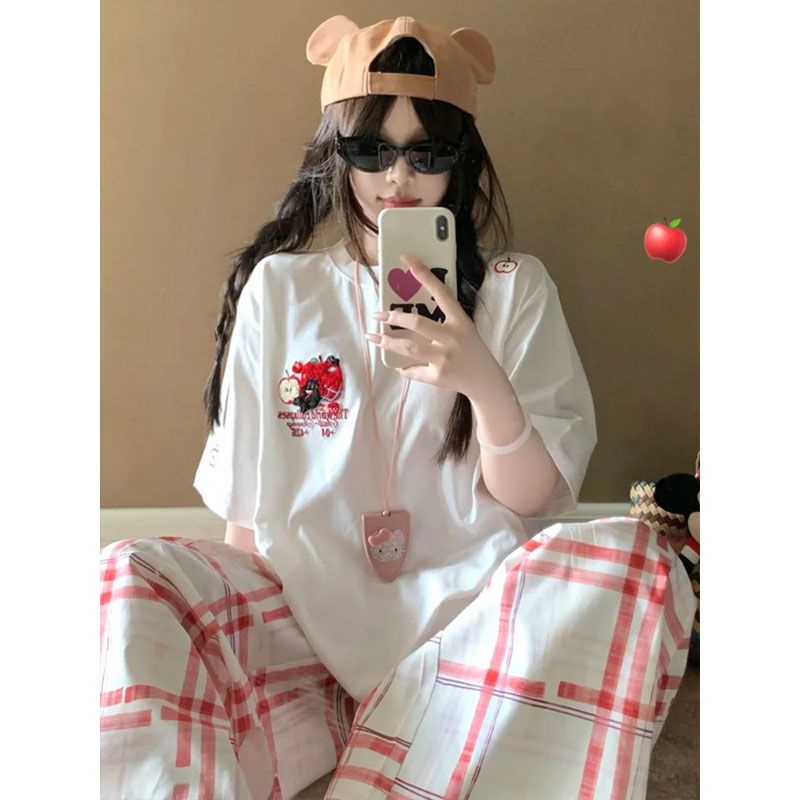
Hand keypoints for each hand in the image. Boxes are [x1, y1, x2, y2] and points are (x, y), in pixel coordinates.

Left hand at [366, 254, 503, 397]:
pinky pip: (413, 370)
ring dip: (387, 342)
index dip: (423, 275)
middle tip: (378, 313)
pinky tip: (396, 363)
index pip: (441, 292)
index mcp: (460, 321)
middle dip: (394, 316)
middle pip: (418, 323)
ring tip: (372, 336)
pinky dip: (403, 367)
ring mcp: (444, 358)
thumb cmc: (471, 349)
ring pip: (409, 347)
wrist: (486, 380)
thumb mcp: (464, 328)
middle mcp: (452, 338)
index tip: (407, 259)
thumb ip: (444, 317)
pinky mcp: (438, 376)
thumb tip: (411, 308)